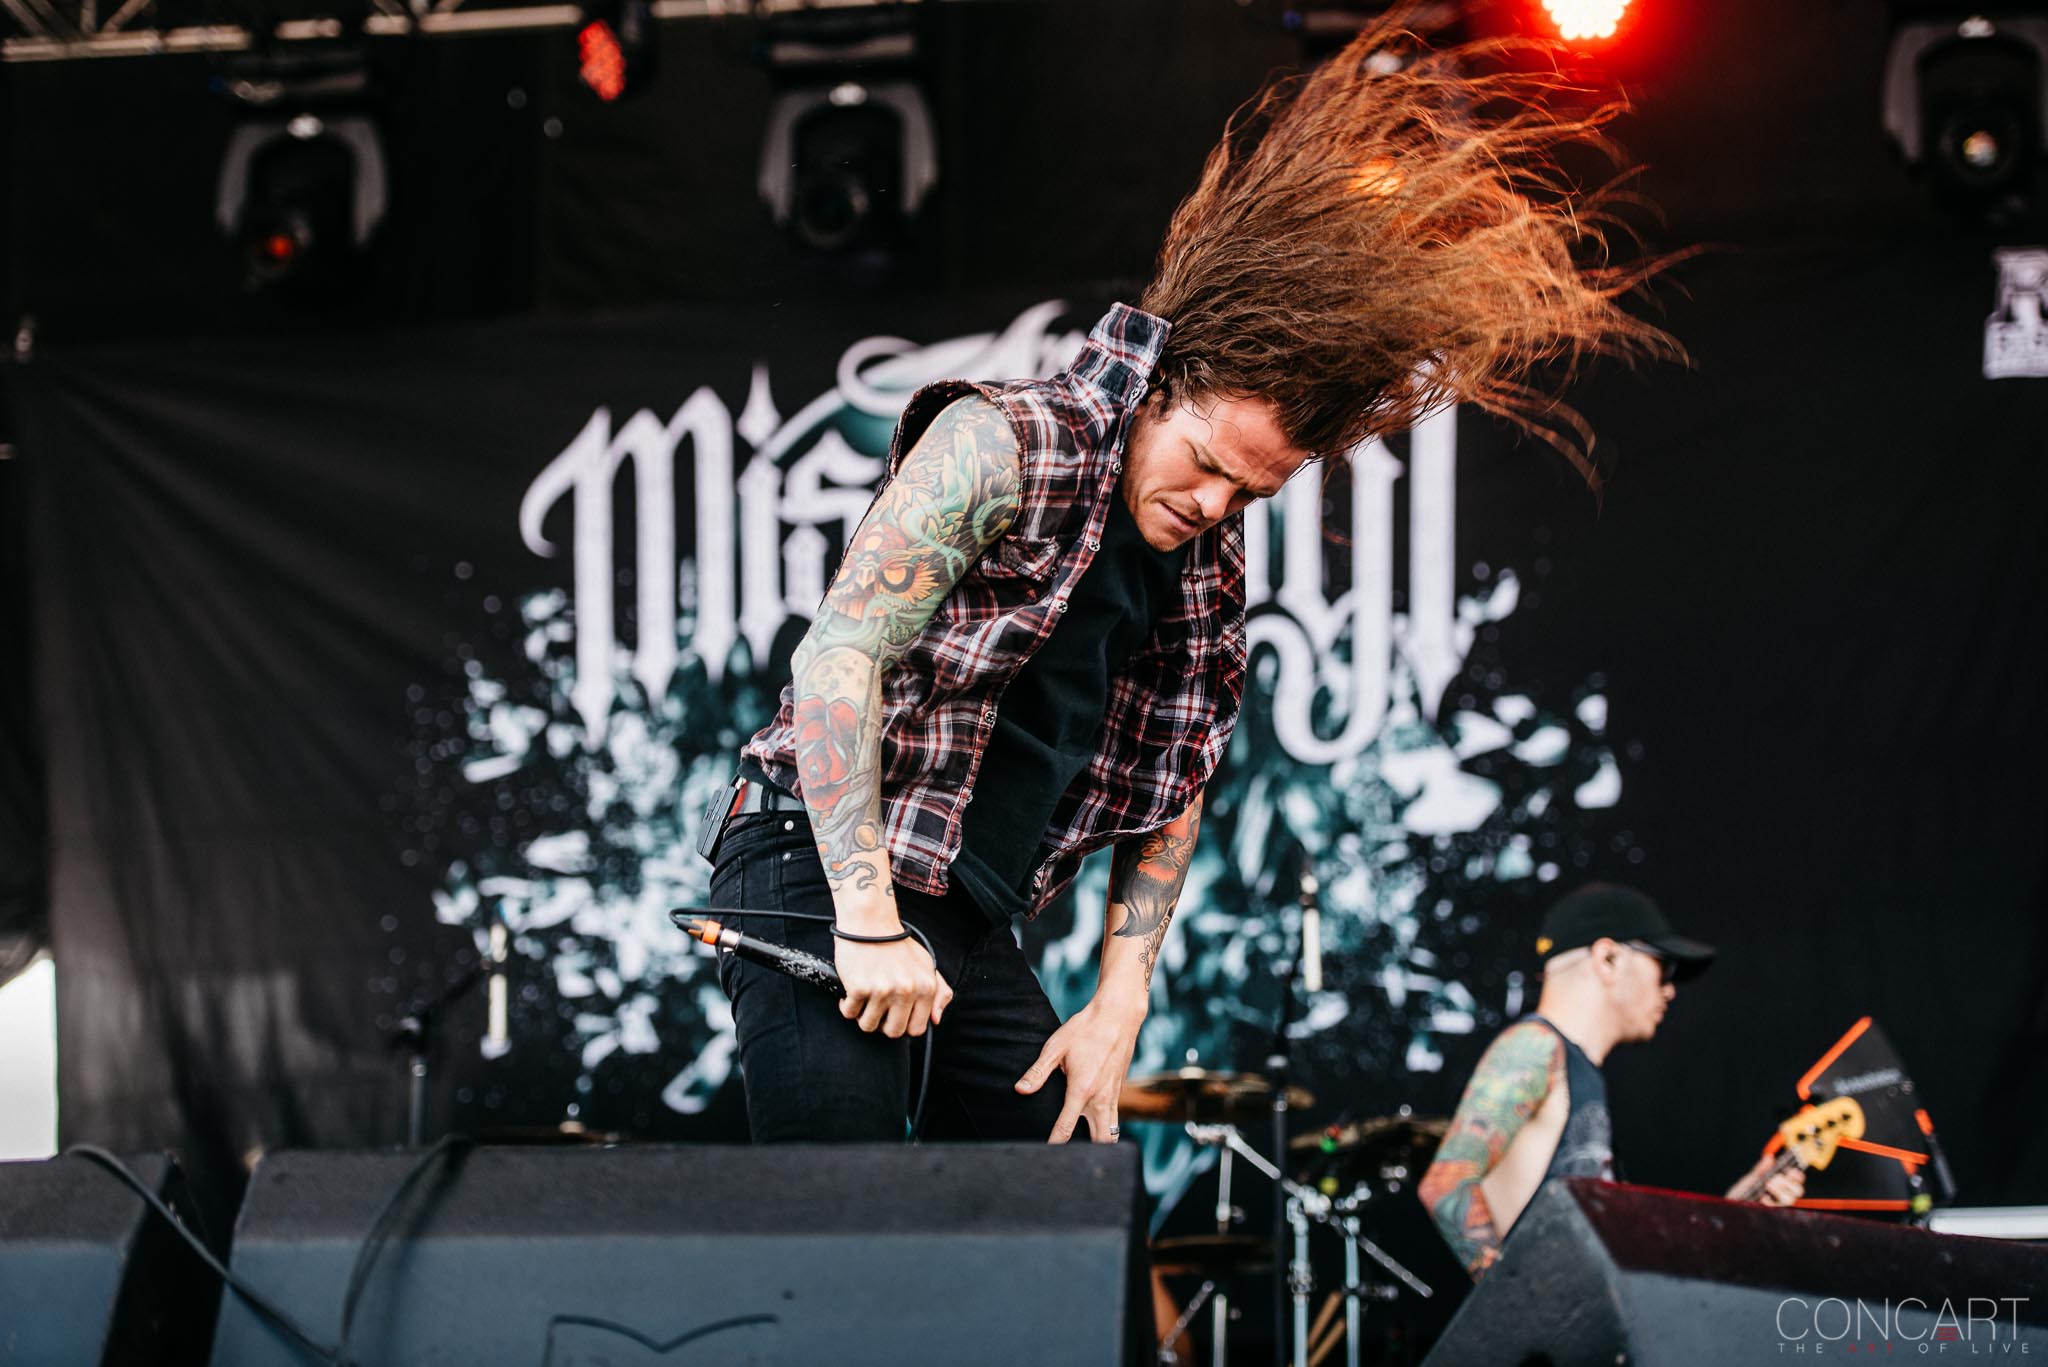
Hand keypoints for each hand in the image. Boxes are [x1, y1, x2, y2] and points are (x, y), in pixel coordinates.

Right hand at [835, 935, 951, 1038]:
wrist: (870, 922)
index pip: (917, 1028)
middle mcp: (906, 990)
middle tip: (877, 1010)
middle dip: (883, 1025)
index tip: (894, 1016)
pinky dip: (847, 1006)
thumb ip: (939, 992)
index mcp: (925, 987)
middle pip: (893, 1032)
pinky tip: (852, 991)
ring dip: (863, 1016)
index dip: (903, 1025)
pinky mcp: (860, 987)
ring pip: (868, 1026)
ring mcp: (882, 990)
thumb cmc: (896, 943)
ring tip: (865, 999)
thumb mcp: (926, 964)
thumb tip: (936, 1019)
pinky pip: (849, 1013)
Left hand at [1015, 998, 1144, 1143]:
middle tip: (1068, 1159)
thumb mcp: (1056, 1048)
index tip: (1043, 1156)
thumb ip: (1038, 1072)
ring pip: (1112, 1135)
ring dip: (1100, 1145)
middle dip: (1086, 1154)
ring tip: (1083, 1151)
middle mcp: (1100, 1098)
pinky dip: (1106, 1129)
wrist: (1118, 1016)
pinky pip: (1114, 1119)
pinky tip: (1092, 1128)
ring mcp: (1113, 1096)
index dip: (1053, 1145)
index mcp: (1082, 1090)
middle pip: (1099, 1143)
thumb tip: (1020, 1090)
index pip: (1066, 1128)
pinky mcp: (1119, 1091)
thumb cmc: (1085, 1029)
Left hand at [1727, 1154, 1806, 1206]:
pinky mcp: (1770, 1215)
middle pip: (1797, 1191)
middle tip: (1775, 1178)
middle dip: (1788, 1182)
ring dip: (1780, 1190)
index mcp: (1779, 1187)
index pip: (1796, 1182)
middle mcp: (1781, 1198)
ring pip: (1789, 1200)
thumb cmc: (1741, 1194)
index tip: (1792, 1171)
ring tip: (1768, 1184)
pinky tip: (1763, 1198)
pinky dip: (1771, 1202)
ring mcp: (1776, 1208)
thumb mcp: (1750, 1180)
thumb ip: (1760, 1170)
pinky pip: (1777, 1209)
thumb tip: (1769, 1158)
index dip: (1798, 1176)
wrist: (1730, 1206)